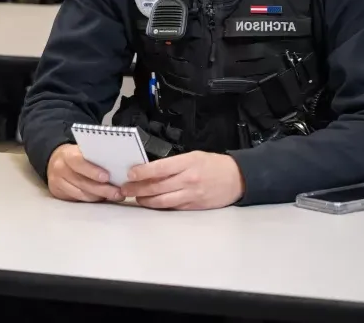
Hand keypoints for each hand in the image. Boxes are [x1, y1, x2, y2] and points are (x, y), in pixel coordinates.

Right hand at [46, 143, 124, 202]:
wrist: (56, 162)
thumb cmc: (76, 156)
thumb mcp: (82, 151)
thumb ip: (96, 156)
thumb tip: (119, 163)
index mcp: (67, 155)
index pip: (78, 162)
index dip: (92, 171)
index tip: (107, 177)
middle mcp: (60, 168)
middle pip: (82, 182)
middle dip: (102, 189)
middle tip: (118, 193)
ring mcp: (58, 182)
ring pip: (81, 194)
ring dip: (100, 196)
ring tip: (115, 196)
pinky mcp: (58, 193)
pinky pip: (78, 199)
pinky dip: (92, 199)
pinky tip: (102, 197)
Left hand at [121, 151, 244, 209]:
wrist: (238, 179)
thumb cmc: (213, 164)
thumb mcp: (193, 156)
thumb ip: (173, 163)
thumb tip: (150, 169)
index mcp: (188, 163)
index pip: (160, 168)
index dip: (142, 172)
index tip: (130, 173)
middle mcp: (189, 180)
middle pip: (157, 186)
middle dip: (137, 188)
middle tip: (124, 188)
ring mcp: (192, 195)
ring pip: (162, 200)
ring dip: (145, 199)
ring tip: (135, 197)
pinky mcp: (195, 206)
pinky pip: (173, 207)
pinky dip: (159, 206)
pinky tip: (151, 203)